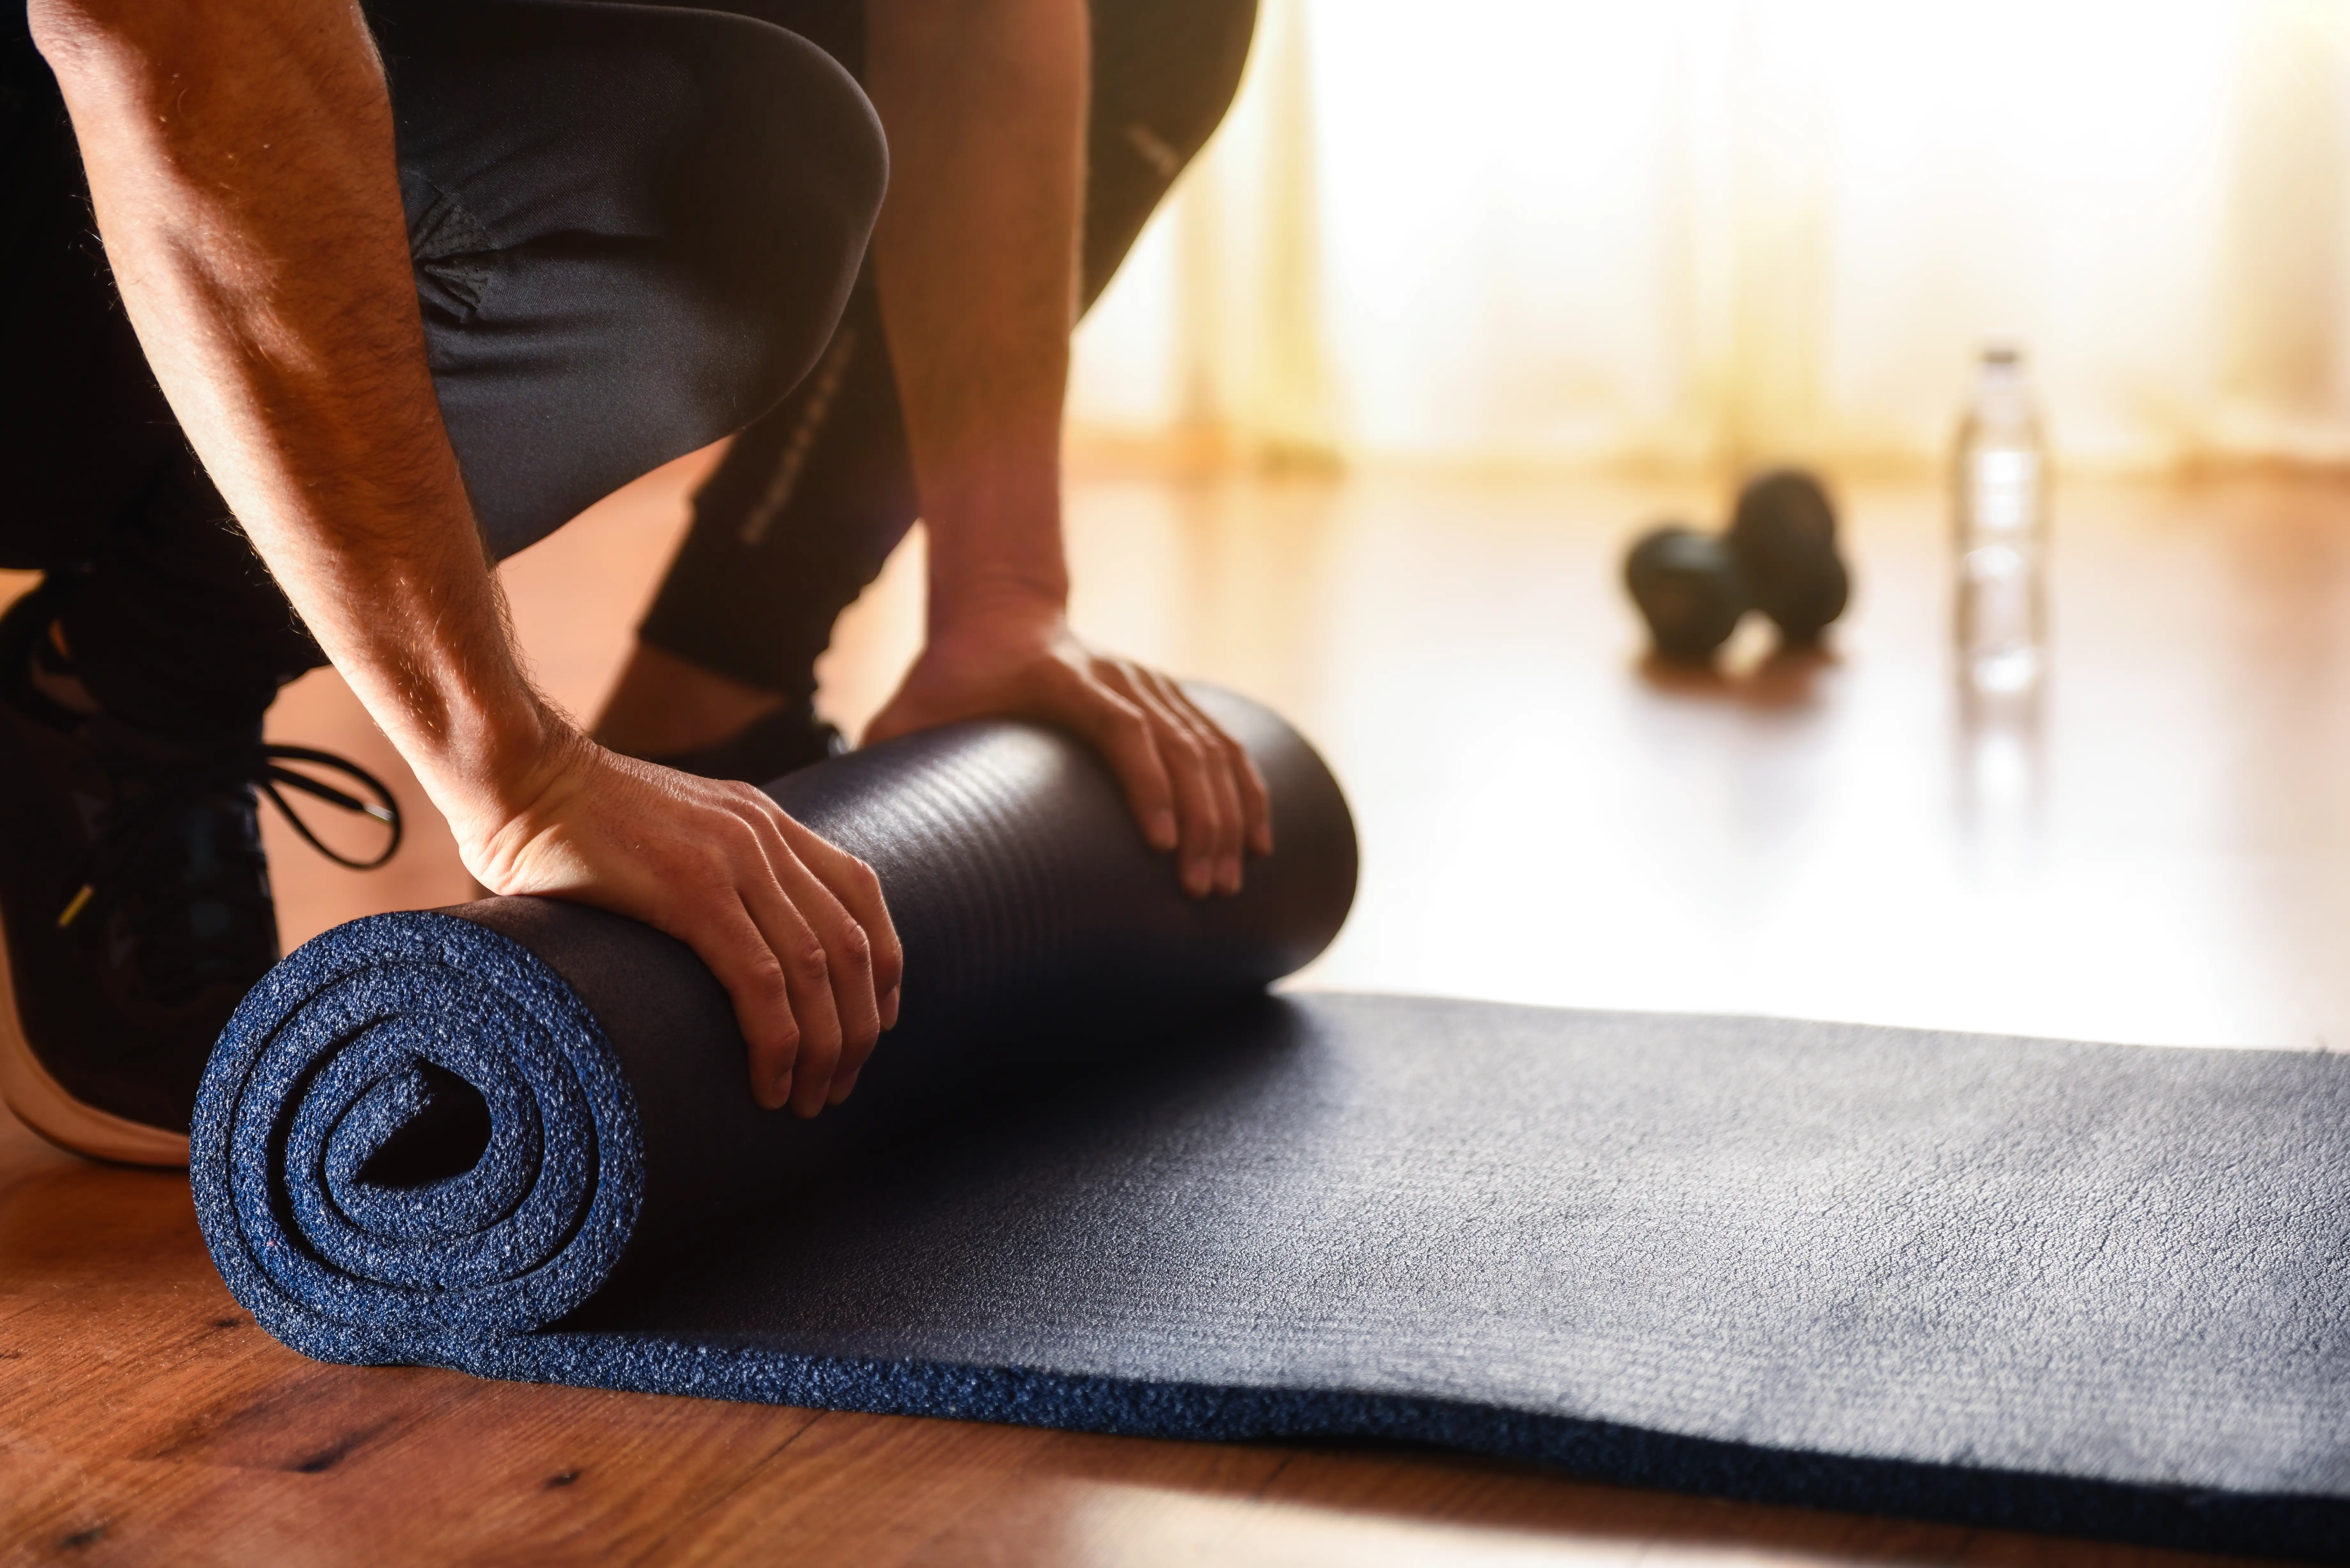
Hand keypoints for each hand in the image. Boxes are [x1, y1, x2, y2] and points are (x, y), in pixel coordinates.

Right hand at [460, 727, 902, 1115]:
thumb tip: (708, 944)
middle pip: (853, 944)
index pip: (860, 893)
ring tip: (810, 1100)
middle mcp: (762, 836)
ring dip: (825, 1047)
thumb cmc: (569, 820)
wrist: (515, 775)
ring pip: (818, 970)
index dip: (882, 965)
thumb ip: (702, 874)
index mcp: (762, 820)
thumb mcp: (666, 835)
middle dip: (858, 1028)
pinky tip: (770, 1084)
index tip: (876, 1023)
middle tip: (841, 1085)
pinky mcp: (692, 892)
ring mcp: (733, 860)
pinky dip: (778, 1041)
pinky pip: (761, 980)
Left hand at [865, 605, 1272, 896]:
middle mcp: (1117, 677)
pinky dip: (1247, 791)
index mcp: (1060, 678)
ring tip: (1230, 881)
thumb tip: (851, 822)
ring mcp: (1150, 685)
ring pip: (1209, 749)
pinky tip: (1261, 842)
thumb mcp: (909, 708)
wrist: (997, 614)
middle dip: (1201, 821)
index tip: (1161, 843)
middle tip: (1202, 890)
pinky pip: (1223, 745)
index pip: (1120, 727)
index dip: (1147, 782)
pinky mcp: (1168, 700)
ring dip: (1228, 816)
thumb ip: (886, 752)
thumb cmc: (949, 676)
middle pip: (1178, 746)